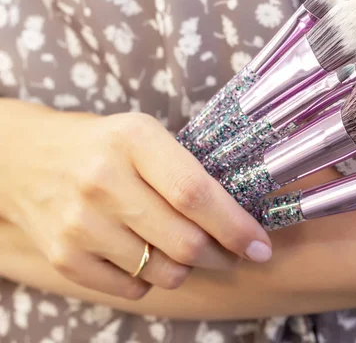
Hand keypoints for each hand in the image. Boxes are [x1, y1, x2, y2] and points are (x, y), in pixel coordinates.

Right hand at [0, 101, 271, 298]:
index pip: (196, 194)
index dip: (235, 226)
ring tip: (185, 249)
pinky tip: (146, 254)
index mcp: (134, 140)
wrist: (27, 159)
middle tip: (232, 252)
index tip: (261, 246)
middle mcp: (103, 181)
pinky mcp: (64, 257)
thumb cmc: (104, 146)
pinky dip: (152, 278)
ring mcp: (80, 223)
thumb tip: (242, 219)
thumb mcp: (146, 136)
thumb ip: (188, 172)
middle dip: (222, 255)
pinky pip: (133, 288)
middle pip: (185, 242)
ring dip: (188, 268)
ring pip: (164, 272)